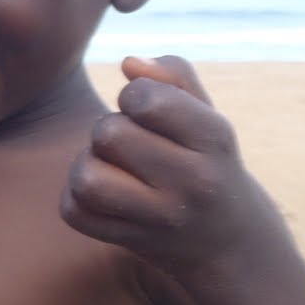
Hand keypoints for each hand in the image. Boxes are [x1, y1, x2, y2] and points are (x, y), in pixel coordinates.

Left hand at [62, 56, 278, 278]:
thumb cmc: (207, 161)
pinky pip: (74, 212)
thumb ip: (174, 77)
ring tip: (109, 168)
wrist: (230, 241)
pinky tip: (102, 196)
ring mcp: (162, 218)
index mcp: (214, 138)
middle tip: (128, 144)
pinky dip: (76, 200)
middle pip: (108, 134)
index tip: (146, 112)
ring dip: (86, 166)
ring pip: (86, 177)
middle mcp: (193, 181)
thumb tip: (129, 62)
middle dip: (107, 130)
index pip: (146, 99)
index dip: (133, 95)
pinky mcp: (131, 241)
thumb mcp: (206, 116)